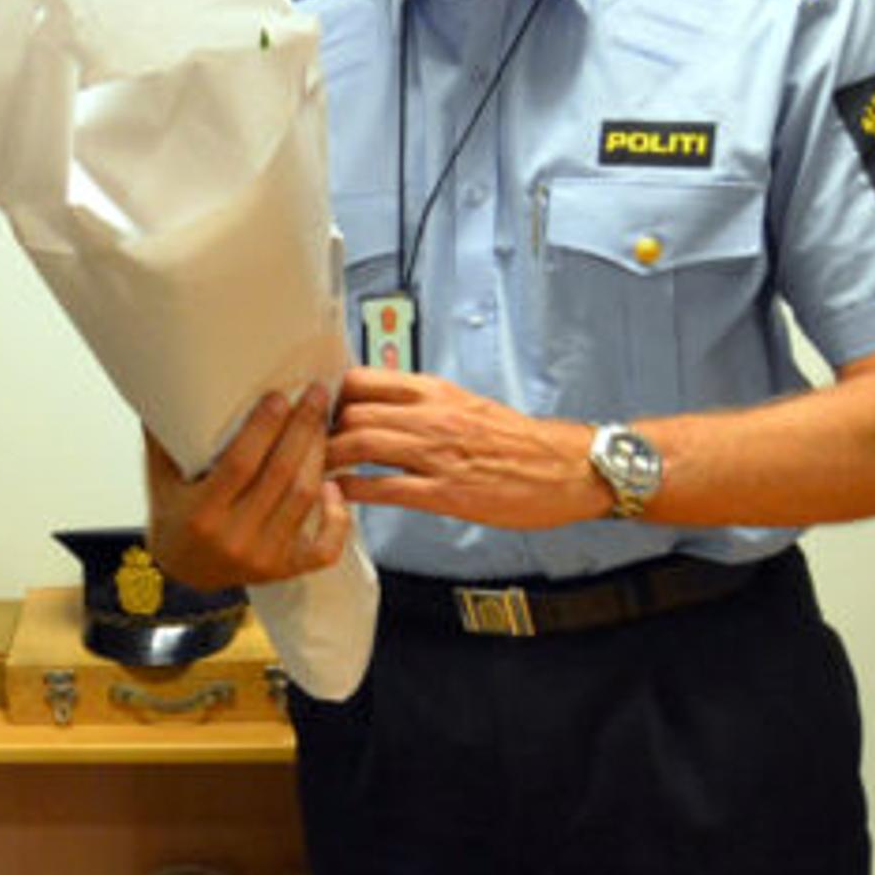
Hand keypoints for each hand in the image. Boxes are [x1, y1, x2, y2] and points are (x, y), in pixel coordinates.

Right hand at [142, 390, 352, 588]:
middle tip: (316, 395)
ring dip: (318, 457)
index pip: (240, 464)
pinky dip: (337, 518)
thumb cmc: (174, 516)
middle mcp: (233, 539)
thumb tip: (168, 385)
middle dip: (302, 430)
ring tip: (323, 424)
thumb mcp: (161, 478)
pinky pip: (324, 548)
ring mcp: (263, 558)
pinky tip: (333, 486)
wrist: (183, 571)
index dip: (263, 428)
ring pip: (303, 499)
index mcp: (200, 514)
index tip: (279, 396)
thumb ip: (164, 437)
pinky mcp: (285, 570)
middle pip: (279, 476)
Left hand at [327, 368, 594, 529]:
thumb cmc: (518, 441)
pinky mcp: (446, 492)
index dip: (332, 397)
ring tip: (313, 472)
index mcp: (435, 392)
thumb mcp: (466, 404)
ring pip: (360, 444)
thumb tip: (384, 403)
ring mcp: (437, 454)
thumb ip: (424, 403)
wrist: (566, 467)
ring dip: (328, 459)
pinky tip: (341, 494)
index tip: (321, 412)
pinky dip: (355, 490)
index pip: (363, 380)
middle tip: (308, 448)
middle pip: (351, 412)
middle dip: (321, 431)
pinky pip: (386, 488)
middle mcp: (431, 416)